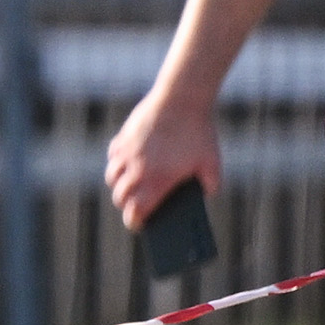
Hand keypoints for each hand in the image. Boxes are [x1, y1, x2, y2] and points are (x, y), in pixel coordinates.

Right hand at [105, 84, 221, 227]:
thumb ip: (210, 184)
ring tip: (129, 187)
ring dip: (119, 185)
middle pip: (120, 197)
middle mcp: (136, 170)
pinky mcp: (124, 136)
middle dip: (126, 205)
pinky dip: (118, 163)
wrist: (182, 98)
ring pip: (112, 177)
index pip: (135, 211)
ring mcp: (127, 152)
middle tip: (136, 207)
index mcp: (156, 181)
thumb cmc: (199, 133)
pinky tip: (128, 163)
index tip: (138, 226)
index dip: (134, 222)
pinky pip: (114, 156)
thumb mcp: (212, 163)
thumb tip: (205, 194)